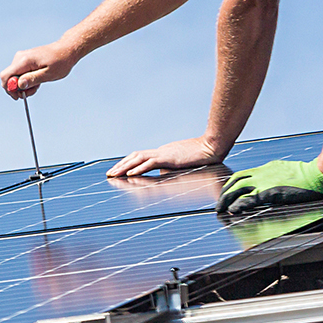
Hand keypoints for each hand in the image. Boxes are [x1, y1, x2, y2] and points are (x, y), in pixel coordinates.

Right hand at [0, 42, 76, 97]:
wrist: (66, 50)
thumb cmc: (60, 61)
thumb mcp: (49, 74)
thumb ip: (33, 79)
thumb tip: (19, 84)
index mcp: (24, 60)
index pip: (6, 76)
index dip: (9, 88)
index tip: (19, 96)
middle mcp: (20, 57)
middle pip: (9, 77)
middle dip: (18, 88)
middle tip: (32, 91)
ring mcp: (21, 58)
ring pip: (14, 76)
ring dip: (23, 85)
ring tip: (38, 85)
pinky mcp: (24, 60)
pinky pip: (19, 73)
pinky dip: (26, 80)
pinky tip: (37, 80)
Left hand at [107, 136, 225, 177]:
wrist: (213, 147)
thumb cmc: (202, 156)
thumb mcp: (182, 163)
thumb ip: (170, 168)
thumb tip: (161, 175)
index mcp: (163, 152)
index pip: (140, 156)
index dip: (128, 163)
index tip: (118, 170)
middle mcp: (161, 151)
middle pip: (135, 156)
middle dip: (121, 165)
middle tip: (109, 173)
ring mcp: (164, 153)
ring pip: (138, 158)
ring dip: (125, 167)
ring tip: (114, 174)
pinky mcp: (170, 158)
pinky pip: (150, 163)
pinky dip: (139, 169)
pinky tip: (130, 175)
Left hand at [217, 159, 322, 216]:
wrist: (317, 175)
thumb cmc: (305, 175)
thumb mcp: (283, 171)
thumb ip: (271, 176)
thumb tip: (266, 185)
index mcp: (264, 169)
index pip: (241, 176)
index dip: (231, 185)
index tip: (226, 193)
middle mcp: (261, 174)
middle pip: (235, 182)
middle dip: (224, 193)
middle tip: (219, 204)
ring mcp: (264, 182)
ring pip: (238, 189)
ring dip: (227, 200)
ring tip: (221, 209)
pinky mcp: (270, 192)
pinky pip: (249, 199)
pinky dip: (239, 205)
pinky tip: (233, 210)